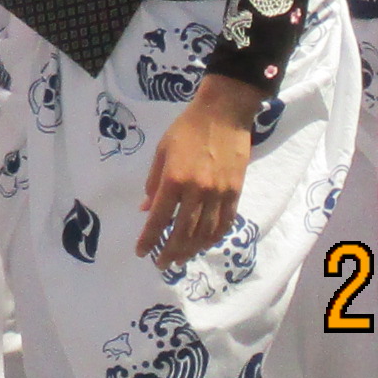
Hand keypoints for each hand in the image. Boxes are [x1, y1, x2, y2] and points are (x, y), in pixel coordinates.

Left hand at [139, 80, 260, 266]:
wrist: (223, 113)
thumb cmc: (187, 128)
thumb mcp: (162, 151)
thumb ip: (154, 182)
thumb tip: (146, 210)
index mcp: (174, 179)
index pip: (159, 219)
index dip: (149, 239)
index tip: (141, 252)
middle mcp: (197, 191)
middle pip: (182, 232)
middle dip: (169, 252)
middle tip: (161, 264)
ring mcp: (219, 193)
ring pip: (204, 232)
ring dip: (191, 249)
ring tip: (180, 258)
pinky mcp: (235, 192)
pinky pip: (224, 223)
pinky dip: (213, 237)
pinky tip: (203, 244)